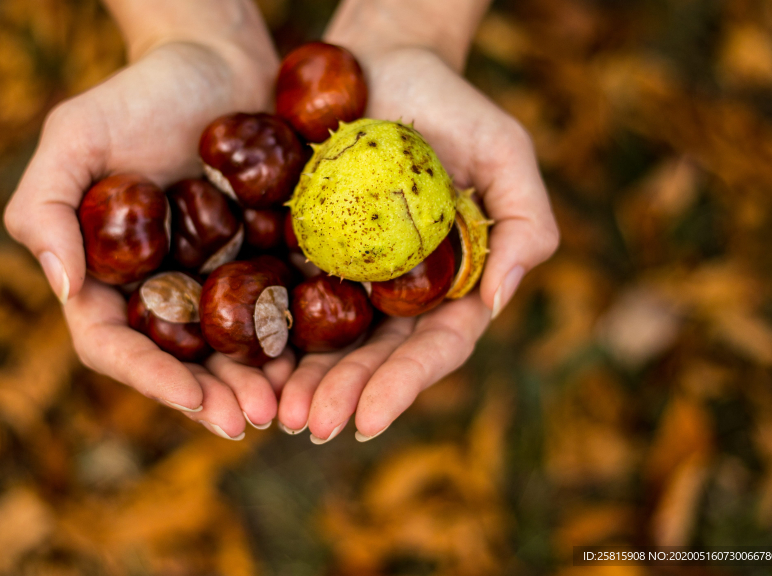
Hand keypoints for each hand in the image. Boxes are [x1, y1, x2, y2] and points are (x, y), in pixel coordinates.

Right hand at [4, 2, 292, 439]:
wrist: (218, 60)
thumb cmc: (139, 91)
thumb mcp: (75, 133)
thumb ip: (44, 207)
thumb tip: (63, 288)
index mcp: (105, 276)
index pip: (114, 344)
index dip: (151, 379)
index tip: (194, 400)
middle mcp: (157, 289)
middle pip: (177, 362)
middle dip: (213, 396)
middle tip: (254, 419)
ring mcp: (211, 281)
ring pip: (229, 349)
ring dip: (255, 384)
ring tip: (289, 406)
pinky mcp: (260, 262)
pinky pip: (275, 312)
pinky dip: (293, 344)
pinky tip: (318, 362)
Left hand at [277, 42, 558, 441]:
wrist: (383, 62)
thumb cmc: (454, 105)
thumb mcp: (506, 152)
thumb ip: (525, 224)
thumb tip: (497, 301)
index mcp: (451, 284)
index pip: (432, 349)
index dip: (402, 387)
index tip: (368, 422)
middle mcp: (399, 292)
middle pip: (374, 357)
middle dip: (344, 395)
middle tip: (309, 424)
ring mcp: (349, 275)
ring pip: (327, 340)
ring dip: (302, 380)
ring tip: (274, 409)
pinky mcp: (303, 252)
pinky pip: (284, 297)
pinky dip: (268, 332)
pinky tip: (246, 358)